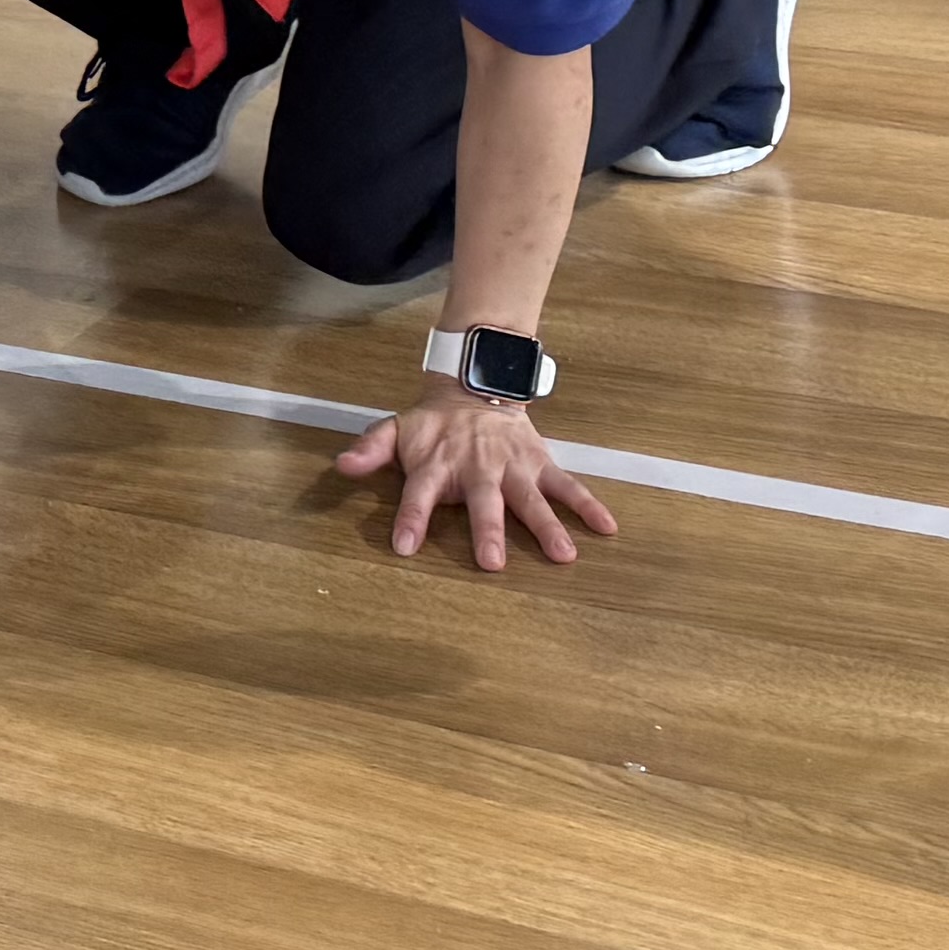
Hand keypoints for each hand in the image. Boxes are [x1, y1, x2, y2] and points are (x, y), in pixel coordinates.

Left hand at [335, 393, 618, 572]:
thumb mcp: (396, 430)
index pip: (419, 494)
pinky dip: (588, 505)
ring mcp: (513, 467)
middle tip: (493, 563)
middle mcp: (478, 468)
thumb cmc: (434, 424)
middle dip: (488, 531)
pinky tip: (607, 527)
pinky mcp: (540, 464)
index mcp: (438, 464)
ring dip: (547, 526)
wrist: (477, 386)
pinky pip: (568, 485)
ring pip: (531, 499)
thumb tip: (341, 465)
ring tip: (562, 556)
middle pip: (483, 502)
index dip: (411, 519)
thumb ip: (370, 449)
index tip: (404, 547)